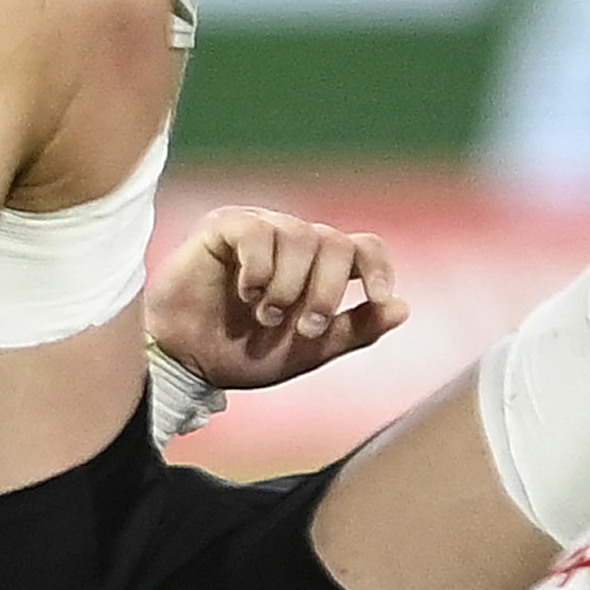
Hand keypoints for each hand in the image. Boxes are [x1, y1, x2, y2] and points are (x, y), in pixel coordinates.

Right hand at [145, 205, 406, 392]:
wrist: (185, 362)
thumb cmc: (243, 353)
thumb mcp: (307, 351)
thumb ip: (354, 330)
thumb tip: (404, 308)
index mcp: (319, 267)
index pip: (364, 247)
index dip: (379, 268)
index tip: (381, 297)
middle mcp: (294, 240)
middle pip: (336, 243)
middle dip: (326, 292)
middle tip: (303, 327)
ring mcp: (260, 228)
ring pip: (300, 236)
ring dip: (289, 287)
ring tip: (266, 317)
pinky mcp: (225, 226)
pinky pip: (258, 233)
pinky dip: (260, 269)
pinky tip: (247, 293)